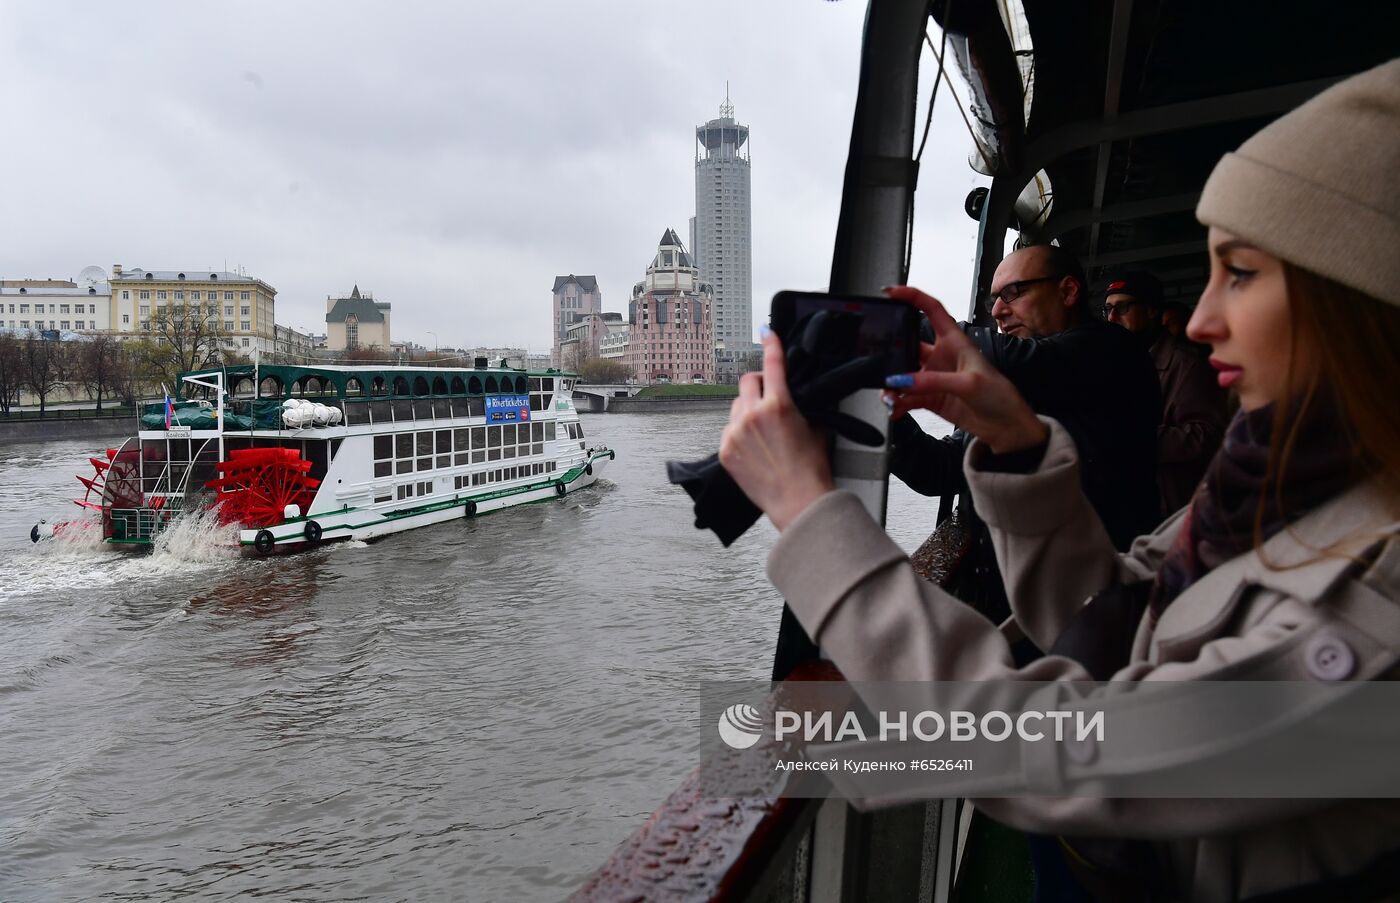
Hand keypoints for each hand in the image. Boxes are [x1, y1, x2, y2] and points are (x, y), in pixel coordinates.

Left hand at [719, 329, 833, 530]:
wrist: (798, 501)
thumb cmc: (811, 469)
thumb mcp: (816, 428)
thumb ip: (804, 405)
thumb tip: (800, 395)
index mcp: (778, 405)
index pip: (772, 363)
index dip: (771, 345)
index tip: (767, 334)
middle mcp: (752, 415)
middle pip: (747, 381)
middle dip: (758, 385)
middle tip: (769, 399)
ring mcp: (735, 433)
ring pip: (736, 406)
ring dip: (748, 410)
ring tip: (764, 433)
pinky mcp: (725, 450)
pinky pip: (729, 430)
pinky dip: (740, 433)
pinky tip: (755, 449)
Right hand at [882, 286, 1048, 453]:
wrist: (1005, 425)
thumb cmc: (998, 394)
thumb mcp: (969, 382)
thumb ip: (934, 381)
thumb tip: (903, 381)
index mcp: (954, 340)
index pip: (931, 309)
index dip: (912, 297)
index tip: (891, 293)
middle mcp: (941, 356)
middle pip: (908, 344)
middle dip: (891, 351)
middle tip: (879, 360)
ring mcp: (933, 377)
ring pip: (903, 374)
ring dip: (892, 383)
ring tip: (889, 395)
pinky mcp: (930, 397)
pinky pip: (906, 397)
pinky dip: (897, 403)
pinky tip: (895, 409)